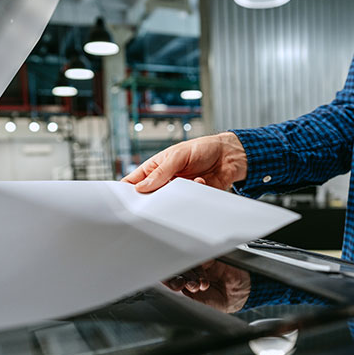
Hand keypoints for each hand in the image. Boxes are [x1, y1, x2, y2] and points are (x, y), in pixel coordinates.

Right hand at [122, 132, 247, 192]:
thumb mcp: (178, 155)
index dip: (126, 192)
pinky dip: (192, 197)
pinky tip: (200, 182)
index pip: (134, 182)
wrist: (229, 156)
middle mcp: (165, 182)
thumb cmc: (202, 148)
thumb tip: (142, 187)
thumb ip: (161, 171)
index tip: (124, 202)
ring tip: (186, 182)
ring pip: (168, 204)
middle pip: (149, 198)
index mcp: (155, 168)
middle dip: (152, 200)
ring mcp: (178, 191)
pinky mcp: (192, 199)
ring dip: (175, 197)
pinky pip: (186, 206)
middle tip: (156, 198)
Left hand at [163, 260, 250, 312]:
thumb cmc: (223, 301)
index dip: (170, 283)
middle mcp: (191, 276)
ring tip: (195, 287)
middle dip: (177, 280)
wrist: (242, 294)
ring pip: (188, 267)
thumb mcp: (205, 306)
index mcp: (186, 287)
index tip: (171, 288)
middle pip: (178, 273)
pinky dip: (200, 272)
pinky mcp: (210, 261)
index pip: (174, 282)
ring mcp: (201, 267)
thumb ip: (191, 301)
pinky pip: (200, 262)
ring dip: (190, 278)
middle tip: (180, 286)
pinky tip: (203, 282)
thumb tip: (177, 299)